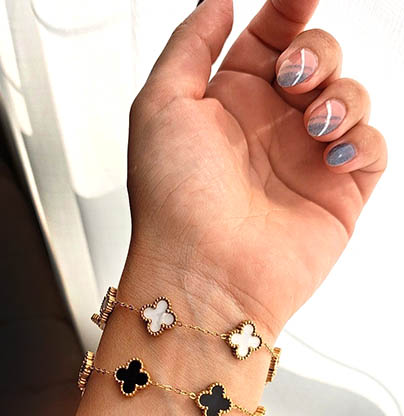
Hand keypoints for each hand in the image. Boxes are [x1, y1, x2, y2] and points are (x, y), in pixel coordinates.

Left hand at [126, 0, 386, 334]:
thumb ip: (190, 46)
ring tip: (314, 125)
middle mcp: (267, 130)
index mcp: (228, 104)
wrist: (202, 274)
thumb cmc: (173, 200)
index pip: (269, 40)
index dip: (289, 10)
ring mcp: (303, 161)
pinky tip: (330, 156)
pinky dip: (359, 141)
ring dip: (341, 97)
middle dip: (316, 52)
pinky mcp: (335, 195)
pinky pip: (370, 148)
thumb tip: (219, 3)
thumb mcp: (160, 106)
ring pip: (350, 98)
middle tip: (294, 76)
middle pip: (317, 61)